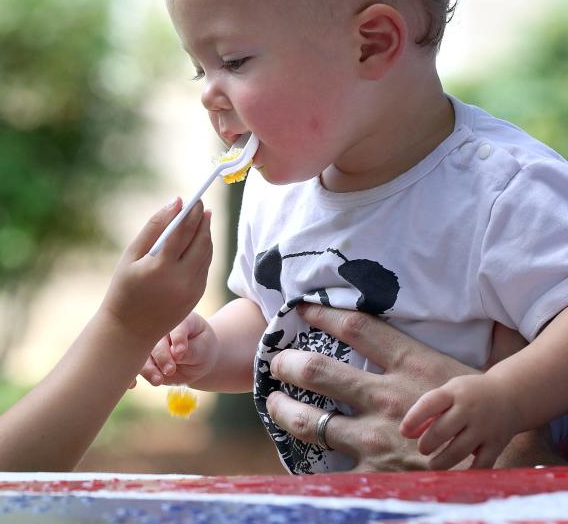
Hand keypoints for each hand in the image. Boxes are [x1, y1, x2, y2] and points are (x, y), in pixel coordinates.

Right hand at [102, 198, 211, 346]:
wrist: (129, 331)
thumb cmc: (124, 289)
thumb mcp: (131, 255)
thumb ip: (153, 227)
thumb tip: (175, 202)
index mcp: (161, 267)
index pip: (183, 231)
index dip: (190, 212)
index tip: (194, 198)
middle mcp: (182, 279)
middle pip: (201, 241)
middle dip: (203, 220)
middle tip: (201, 205)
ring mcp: (192, 290)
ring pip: (207, 254)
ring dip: (206, 234)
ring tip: (202, 219)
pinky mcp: (197, 296)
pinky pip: (205, 267)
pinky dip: (204, 251)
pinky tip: (198, 241)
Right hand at [140, 312, 218, 386]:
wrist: (196, 358)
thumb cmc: (201, 349)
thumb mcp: (203, 350)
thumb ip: (191, 351)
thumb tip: (176, 354)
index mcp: (177, 319)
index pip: (176, 326)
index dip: (177, 339)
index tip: (181, 352)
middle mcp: (158, 328)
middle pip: (155, 339)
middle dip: (161, 356)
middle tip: (170, 370)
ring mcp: (148, 343)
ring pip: (141, 353)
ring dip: (148, 368)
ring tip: (158, 380)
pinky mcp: (142, 359)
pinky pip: (133, 365)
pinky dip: (131, 375)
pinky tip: (133, 384)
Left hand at [266, 304, 477, 470]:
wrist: (507, 468)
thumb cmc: (484, 416)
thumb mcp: (461, 371)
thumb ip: (444, 346)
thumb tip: (447, 318)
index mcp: (411, 364)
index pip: (357, 327)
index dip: (323, 313)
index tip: (300, 309)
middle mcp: (388, 396)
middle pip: (318, 370)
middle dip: (287, 364)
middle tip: (275, 363)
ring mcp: (377, 437)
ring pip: (310, 420)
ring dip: (284, 410)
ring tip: (273, 403)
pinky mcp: (375, 472)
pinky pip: (327, 467)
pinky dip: (307, 460)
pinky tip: (297, 450)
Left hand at [401, 373, 519, 469]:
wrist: (512, 395)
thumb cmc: (469, 396)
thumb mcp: (448, 394)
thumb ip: (428, 412)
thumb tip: (407, 434)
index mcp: (454, 393)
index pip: (430, 403)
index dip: (414, 418)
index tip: (403, 432)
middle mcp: (470, 410)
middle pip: (443, 430)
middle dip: (428, 443)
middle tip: (423, 449)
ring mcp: (485, 427)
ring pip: (460, 450)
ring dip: (442, 461)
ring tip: (433, 464)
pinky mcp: (497, 443)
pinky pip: (482, 463)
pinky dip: (469, 473)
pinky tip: (457, 477)